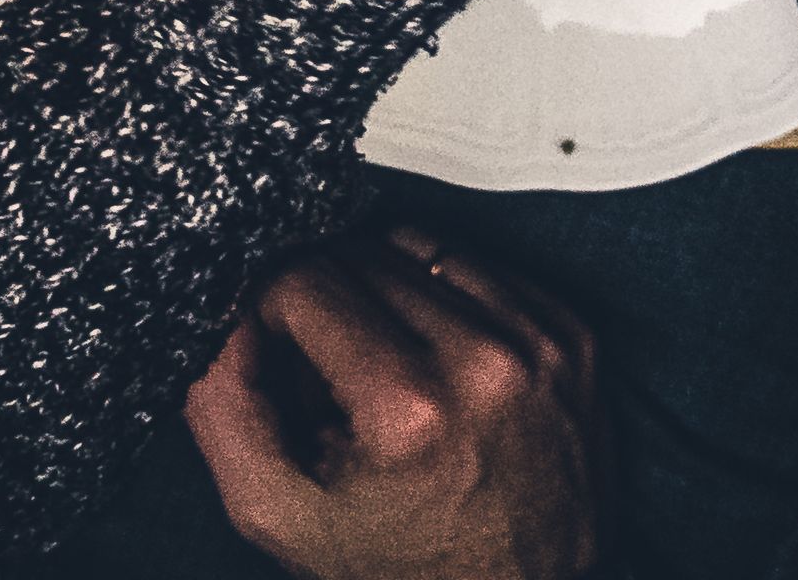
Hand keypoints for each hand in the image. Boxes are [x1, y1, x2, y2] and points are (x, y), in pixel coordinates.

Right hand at [184, 229, 599, 579]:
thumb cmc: (398, 563)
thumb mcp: (280, 513)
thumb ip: (226, 409)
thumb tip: (222, 316)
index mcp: (409, 408)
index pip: (307, 282)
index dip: (269, 309)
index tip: (270, 344)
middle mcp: (486, 360)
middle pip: (363, 257)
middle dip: (321, 300)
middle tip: (316, 365)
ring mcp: (541, 340)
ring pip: (422, 249)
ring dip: (380, 288)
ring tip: (372, 361)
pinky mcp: (574, 331)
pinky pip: (481, 268)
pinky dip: (440, 294)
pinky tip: (428, 354)